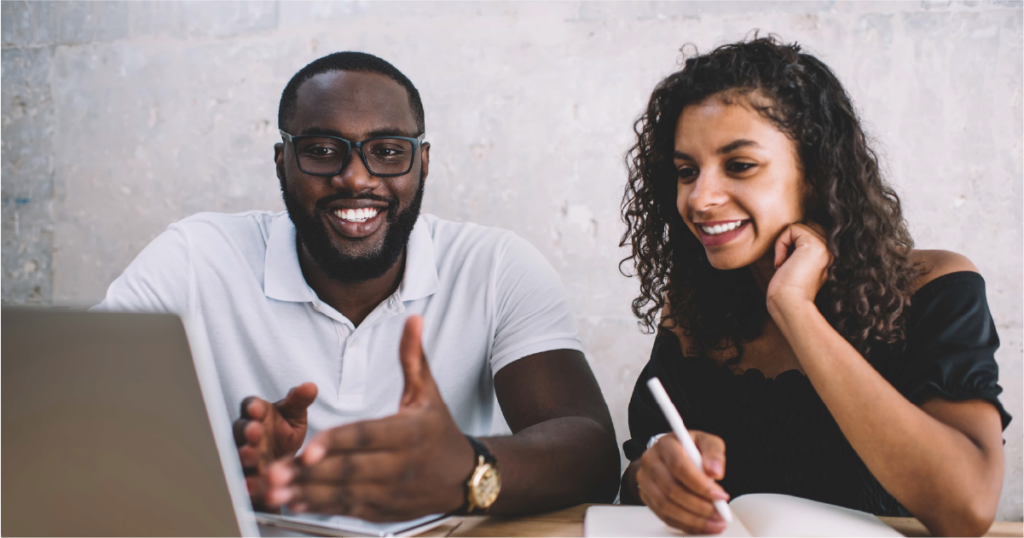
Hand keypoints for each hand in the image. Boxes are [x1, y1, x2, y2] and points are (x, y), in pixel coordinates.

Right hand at [233, 382, 317, 506]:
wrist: (284, 462)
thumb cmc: (285, 431)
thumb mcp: (295, 415)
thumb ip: (300, 401)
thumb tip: (311, 386)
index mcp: (257, 413)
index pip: (251, 406)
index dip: (253, 407)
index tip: (257, 408)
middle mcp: (246, 433)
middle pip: (241, 430)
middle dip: (247, 430)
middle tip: (254, 431)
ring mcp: (243, 455)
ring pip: (238, 454)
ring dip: (244, 455)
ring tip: (252, 457)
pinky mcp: (246, 476)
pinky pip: (243, 478)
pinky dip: (247, 481)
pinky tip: (251, 484)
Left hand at [265, 315, 475, 520]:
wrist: (464, 476)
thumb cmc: (439, 430)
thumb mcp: (428, 392)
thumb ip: (413, 357)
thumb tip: (413, 319)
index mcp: (409, 433)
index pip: (367, 436)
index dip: (337, 442)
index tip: (309, 447)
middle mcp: (400, 465)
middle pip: (351, 469)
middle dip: (311, 473)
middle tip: (275, 471)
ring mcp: (391, 491)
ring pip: (346, 493)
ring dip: (308, 493)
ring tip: (277, 490)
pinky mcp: (384, 510)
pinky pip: (349, 509)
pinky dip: (321, 507)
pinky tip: (297, 503)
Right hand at [636, 432, 729, 533]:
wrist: (669, 455)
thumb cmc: (690, 449)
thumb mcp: (706, 443)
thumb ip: (714, 453)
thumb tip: (715, 472)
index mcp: (665, 445)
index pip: (679, 466)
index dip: (700, 484)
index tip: (720, 496)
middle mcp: (650, 461)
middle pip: (672, 489)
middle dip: (699, 506)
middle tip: (719, 514)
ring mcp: (645, 480)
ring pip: (666, 506)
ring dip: (692, 519)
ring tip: (714, 522)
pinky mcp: (646, 496)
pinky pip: (663, 515)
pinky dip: (684, 524)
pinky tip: (700, 525)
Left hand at [766, 223, 831, 309]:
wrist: (790, 304)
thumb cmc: (788, 291)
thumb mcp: (798, 267)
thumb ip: (800, 251)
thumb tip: (791, 234)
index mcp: (828, 256)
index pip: (811, 232)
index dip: (794, 242)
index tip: (787, 264)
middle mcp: (830, 249)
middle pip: (806, 226)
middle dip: (790, 240)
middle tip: (783, 262)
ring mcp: (825, 246)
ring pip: (799, 226)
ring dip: (783, 242)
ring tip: (783, 263)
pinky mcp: (814, 244)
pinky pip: (792, 228)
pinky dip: (780, 243)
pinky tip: (781, 263)